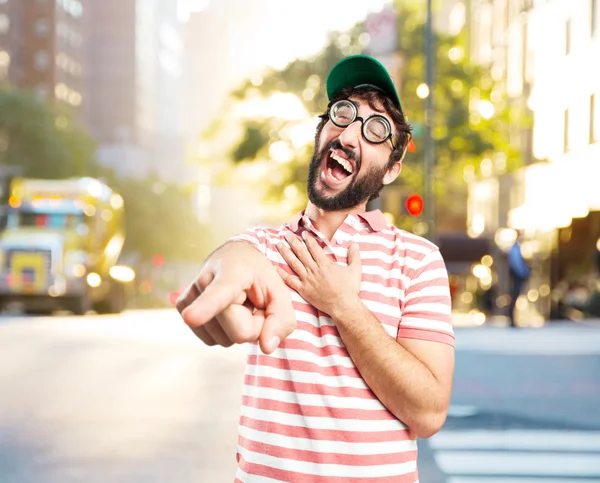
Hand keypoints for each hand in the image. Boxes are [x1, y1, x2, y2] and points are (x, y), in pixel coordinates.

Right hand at [176, 243, 295, 353]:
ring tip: (239, 304)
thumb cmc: (258, 275)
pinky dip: (224, 331)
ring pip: (223, 340)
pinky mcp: (183, 308)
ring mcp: (191, 296)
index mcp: (232, 273)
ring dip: (238, 328)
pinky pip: (211, 340)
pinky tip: (226, 311)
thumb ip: (282, 318)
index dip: (205, 307)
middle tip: (253, 303)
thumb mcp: (280, 291)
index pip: (218, 294)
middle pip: (237, 333)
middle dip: (254, 325)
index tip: (191, 317)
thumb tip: (266, 348)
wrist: (234, 256)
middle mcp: (205, 282)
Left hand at [275, 232, 361, 317]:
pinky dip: (282, 273)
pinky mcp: (303, 289)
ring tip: (279, 245)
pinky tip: (275, 267)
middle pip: (301, 252)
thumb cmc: (349, 289)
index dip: (307, 239)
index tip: (303, 233)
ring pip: (294, 263)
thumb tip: (355, 245)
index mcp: (324, 264)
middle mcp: (314, 269)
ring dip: (286, 253)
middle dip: (293, 242)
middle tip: (286, 234)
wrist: (343, 305)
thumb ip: (354, 256)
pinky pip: (290, 280)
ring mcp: (307, 279)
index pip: (313, 248)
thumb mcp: (355, 270)